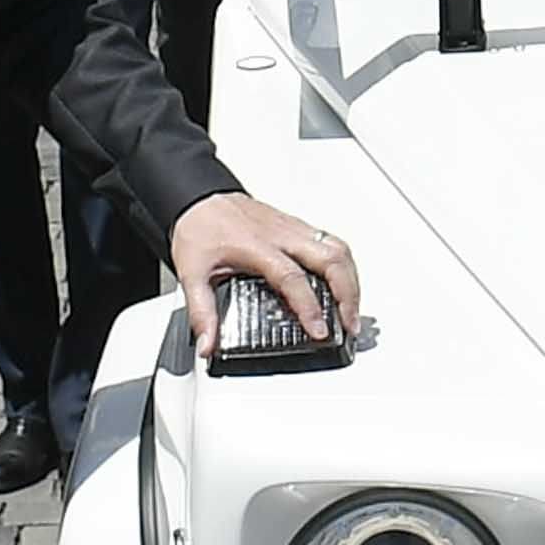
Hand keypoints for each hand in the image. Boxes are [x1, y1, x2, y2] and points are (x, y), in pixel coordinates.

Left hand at [162, 190, 361, 353]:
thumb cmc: (200, 231)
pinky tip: (346, 284)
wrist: (200, 199)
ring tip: (352, 311)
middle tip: (348, 324)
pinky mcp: (299, 227)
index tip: (319, 331)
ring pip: (338, 249)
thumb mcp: (191, 274)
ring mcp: (294, 229)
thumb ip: (202, 313)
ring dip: (352, 281)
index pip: (292, 278)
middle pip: (330, 259)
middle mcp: (282, 235)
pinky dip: (346, 266)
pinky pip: (333, 242)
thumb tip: (207, 345)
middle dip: (347, 295)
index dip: (309, 307)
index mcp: (257, 247)